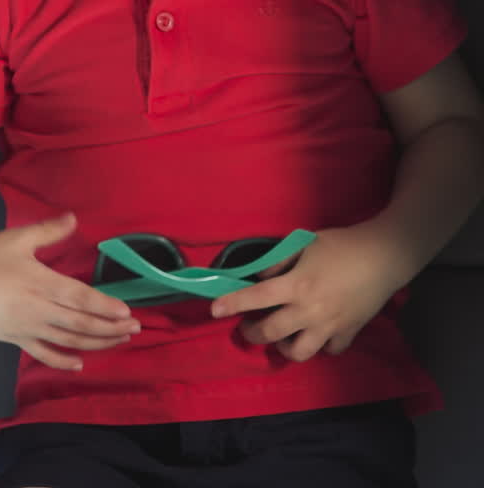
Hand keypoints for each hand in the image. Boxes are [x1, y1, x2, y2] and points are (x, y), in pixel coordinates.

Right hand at [0, 212, 140, 369]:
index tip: (127, 312)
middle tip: (135, 329)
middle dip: (110, 328)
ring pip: (68, 341)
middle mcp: (38, 310)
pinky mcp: (15, 340)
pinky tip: (79, 363)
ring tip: (118, 342)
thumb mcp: (16, 238)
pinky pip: (43, 353)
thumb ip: (48, 230)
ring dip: (96, 343)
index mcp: (41, 283)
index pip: (81, 299)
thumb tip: (75, 218)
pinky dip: (63, 360)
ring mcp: (27, 328)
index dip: (105, 307)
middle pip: (81, 323)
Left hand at [210, 222, 402, 361]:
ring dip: (284, 348)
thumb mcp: (305, 243)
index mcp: (297, 284)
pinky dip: (320, 346)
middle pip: (271, 333)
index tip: (214, 311)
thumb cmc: (342, 244)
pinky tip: (316, 335)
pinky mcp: (348, 333)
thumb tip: (261, 276)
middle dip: (252, 333)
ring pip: (299, 353)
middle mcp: (309, 310)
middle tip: (248, 327)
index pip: (257, 297)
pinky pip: (329, 350)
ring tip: (280, 337)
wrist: (383, 256)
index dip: (232, 304)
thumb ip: (280, 261)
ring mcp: (329, 326)